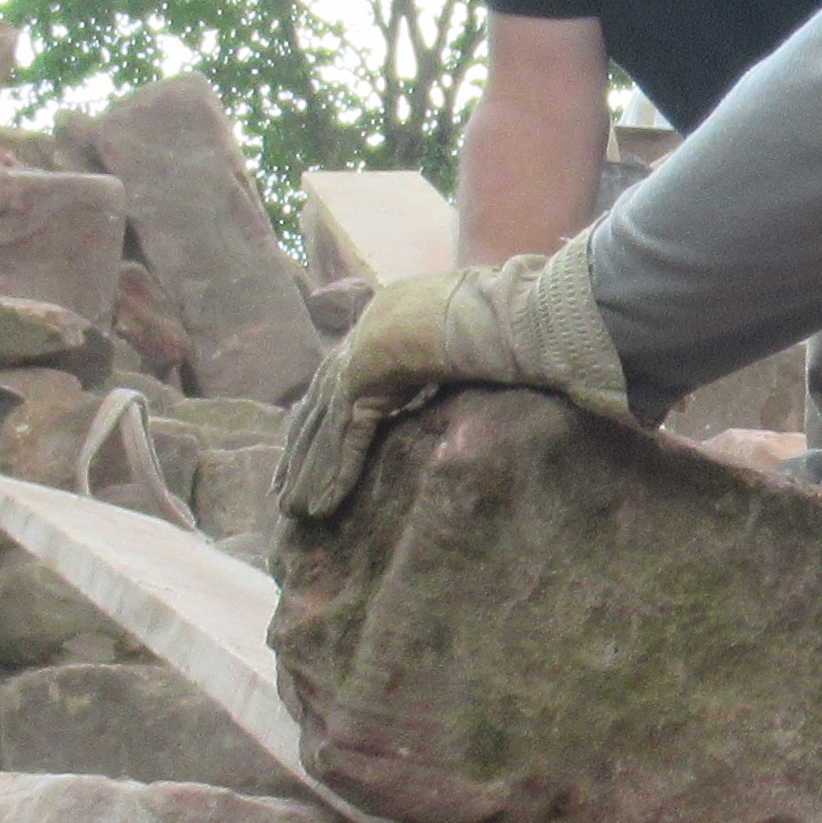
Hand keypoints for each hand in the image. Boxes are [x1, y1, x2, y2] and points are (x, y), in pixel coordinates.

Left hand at [274, 238, 631, 523]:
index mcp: (398, 316)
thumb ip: (468, 372)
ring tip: (294, 511)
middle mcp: (375, 324)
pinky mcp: (372, 364)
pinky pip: (346, 429)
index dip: (329, 419)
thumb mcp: (488, 354)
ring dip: (308, 468)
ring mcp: (370, 341)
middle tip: (286, 490)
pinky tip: (319, 504)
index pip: (351, 375)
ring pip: (326, 418)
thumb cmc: (535, 328)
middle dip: (304, 447)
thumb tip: (493, 392)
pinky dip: (332, 469)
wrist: (535, 310)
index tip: (313, 454)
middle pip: (324, 397)